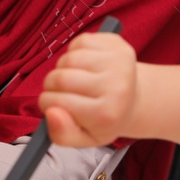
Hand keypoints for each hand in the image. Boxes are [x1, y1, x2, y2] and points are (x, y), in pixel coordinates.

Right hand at [38, 31, 137, 146]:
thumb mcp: (83, 138)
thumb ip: (62, 134)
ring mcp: (118, 63)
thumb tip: (51, 113)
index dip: (47, 104)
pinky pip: (80, 42)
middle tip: (59, 91)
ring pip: (68, 58)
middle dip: (51, 84)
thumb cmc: (103, 120)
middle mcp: (116, 87)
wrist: (132, 99)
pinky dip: (74, 52)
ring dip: (62, 67)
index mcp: (105, 114)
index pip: (55, 103)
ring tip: (73, 78)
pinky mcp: (117, 44)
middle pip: (60, 78)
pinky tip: (84, 65)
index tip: (54, 106)